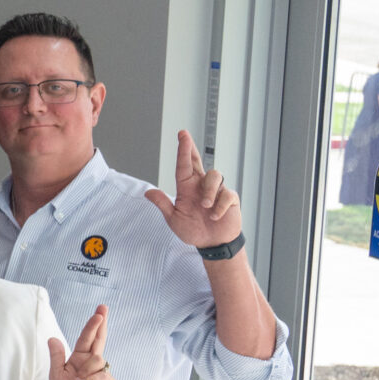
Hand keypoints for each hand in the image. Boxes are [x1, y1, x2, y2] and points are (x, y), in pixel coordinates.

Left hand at [48, 303, 115, 379]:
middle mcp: (92, 362)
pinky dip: (91, 379)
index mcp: (79, 358)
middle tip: (102, 308)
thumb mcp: (56, 376)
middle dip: (100, 324)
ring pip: (98, 358)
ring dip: (85, 370)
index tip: (99, 312)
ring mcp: (102, 372)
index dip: (93, 325)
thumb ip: (57, 357)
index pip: (86, 338)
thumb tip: (52, 338)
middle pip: (99, 339)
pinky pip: (102, 375)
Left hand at [144, 129, 242, 247]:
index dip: (182, 150)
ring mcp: (217, 191)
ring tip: (205, 206)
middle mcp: (201, 186)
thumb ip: (163, 204)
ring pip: (215, 176)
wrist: (212, 244)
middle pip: (197, 162)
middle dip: (191, 149)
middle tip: (184, 136)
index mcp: (187, 188)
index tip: (181, 135)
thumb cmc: (194, 230)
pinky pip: (227, 195)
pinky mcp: (230, 199)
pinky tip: (215, 216)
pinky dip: (220, 206)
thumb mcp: (174, 219)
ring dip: (209, 191)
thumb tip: (148, 192)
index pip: (183, 166)